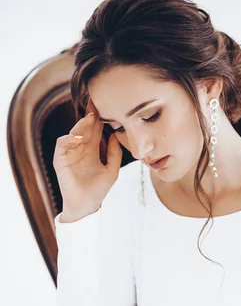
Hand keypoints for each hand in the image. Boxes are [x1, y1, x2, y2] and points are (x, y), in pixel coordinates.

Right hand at [53, 97, 121, 219]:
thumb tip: (116, 135)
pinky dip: (69, 138)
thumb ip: (115, 153)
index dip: (100, 118)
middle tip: (96, 100)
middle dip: (90, 114)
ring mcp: (70, 152)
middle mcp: (80, 148)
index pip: (95, 129)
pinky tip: (79, 137)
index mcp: (92, 149)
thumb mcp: (112, 170)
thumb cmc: (99, 189)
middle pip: (84, 127)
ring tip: (91, 118)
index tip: (108, 105)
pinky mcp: (60, 159)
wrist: (86, 205)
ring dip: (81, 125)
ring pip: (74, 132)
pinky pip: (62, 143)